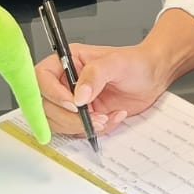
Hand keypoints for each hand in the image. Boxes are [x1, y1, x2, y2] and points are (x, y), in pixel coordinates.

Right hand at [34, 43, 166, 137]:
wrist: (152, 77)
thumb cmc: (135, 62)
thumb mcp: (116, 62)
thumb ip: (95, 75)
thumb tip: (79, 95)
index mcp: (67, 62)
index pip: (41, 78)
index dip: (52, 94)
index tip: (73, 103)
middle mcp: (65, 82)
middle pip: (45, 106)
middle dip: (68, 117)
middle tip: (91, 116)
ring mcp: (72, 101)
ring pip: (57, 122)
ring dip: (80, 126)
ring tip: (104, 118)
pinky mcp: (83, 116)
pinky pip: (77, 130)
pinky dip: (94, 130)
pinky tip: (113, 117)